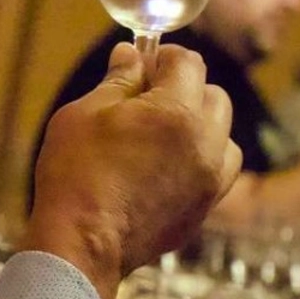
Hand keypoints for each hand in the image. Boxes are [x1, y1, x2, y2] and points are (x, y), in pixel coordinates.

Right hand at [23, 43, 239, 298]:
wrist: (83, 243)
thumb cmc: (76, 175)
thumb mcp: (84, 114)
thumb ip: (117, 81)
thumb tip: (131, 55)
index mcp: (176, 112)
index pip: (188, 63)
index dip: (164, 57)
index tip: (144, 63)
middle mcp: (205, 142)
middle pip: (214, 95)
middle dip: (185, 88)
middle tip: (147, 98)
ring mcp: (211, 178)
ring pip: (223, 133)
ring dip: (200, 125)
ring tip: (161, 135)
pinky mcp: (207, 206)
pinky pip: (220, 168)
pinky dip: (202, 158)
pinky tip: (168, 165)